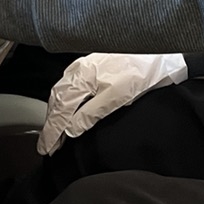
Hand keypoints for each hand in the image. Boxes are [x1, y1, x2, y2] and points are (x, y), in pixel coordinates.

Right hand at [39, 53, 187, 154]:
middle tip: (47, 147)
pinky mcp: (90, 68)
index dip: (52, 131)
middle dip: (50, 125)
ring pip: (60, 95)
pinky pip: (69, 88)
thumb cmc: (140, 72)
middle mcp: (78, 69)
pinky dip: (64, 104)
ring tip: (55, 134)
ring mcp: (83, 67)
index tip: (47, 148)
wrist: (157, 54)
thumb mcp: (116, 98)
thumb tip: (70, 130)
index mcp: (81, 75)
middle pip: (56, 101)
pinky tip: (67, 112)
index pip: (60, 108)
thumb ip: (90, 114)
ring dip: (56, 115)